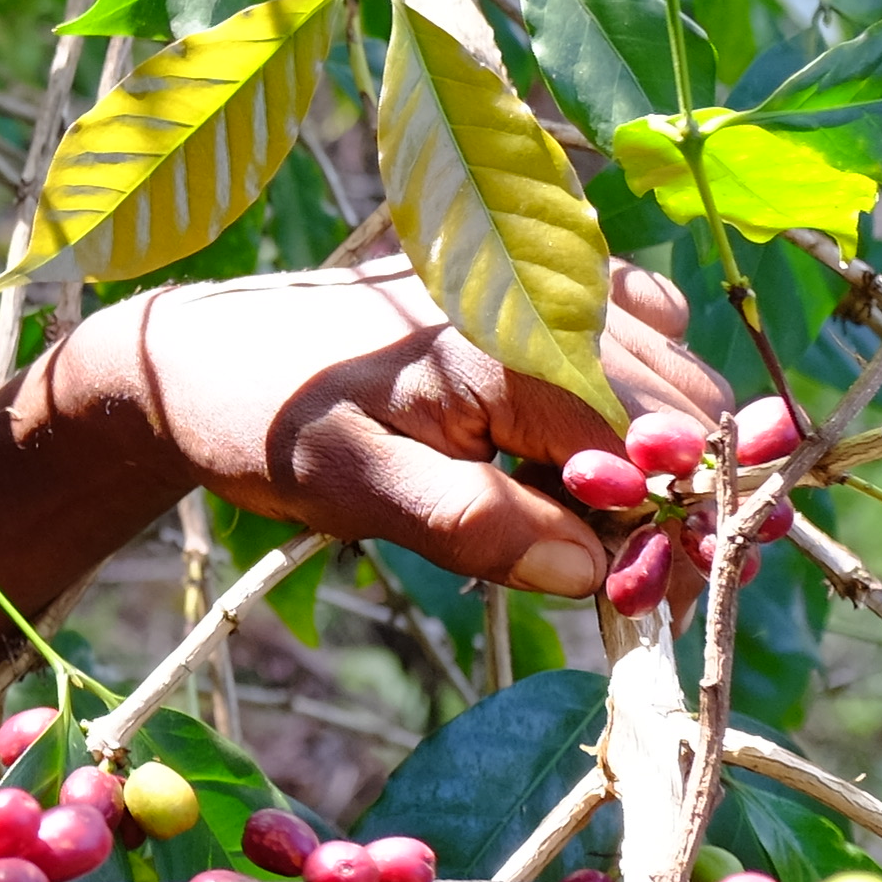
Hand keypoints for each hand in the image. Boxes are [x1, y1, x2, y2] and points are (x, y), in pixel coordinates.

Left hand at [61, 259, 727, 600]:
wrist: (198, 360)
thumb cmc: (272, 425)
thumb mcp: (359, 490)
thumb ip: (478, 529)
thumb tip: (595, 573)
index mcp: (511, 343)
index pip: (654, 446)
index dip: (672, 530)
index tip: (652, 600)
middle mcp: (546, 294)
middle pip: (683, 408)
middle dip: (676, 500)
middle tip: (632, 583)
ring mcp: (546, 281)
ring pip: (671, 374)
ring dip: (657, 456)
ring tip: (591, 528)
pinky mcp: (534, 286)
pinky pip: (634, 331)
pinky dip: (634, 397)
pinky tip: (577, 454)